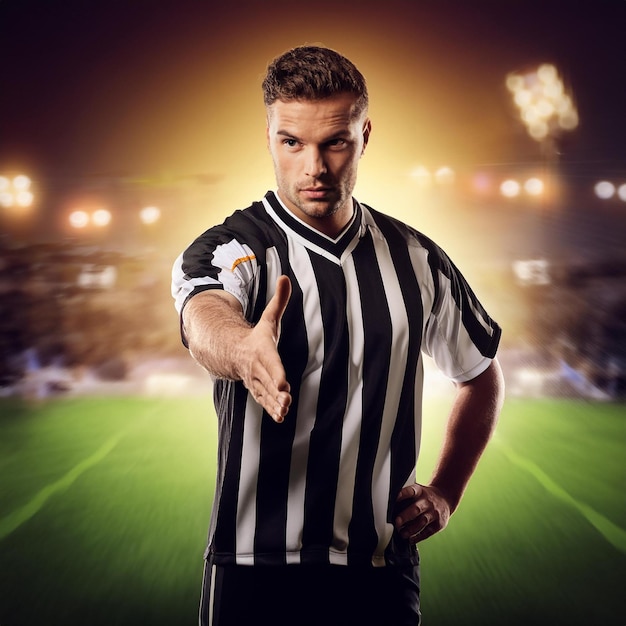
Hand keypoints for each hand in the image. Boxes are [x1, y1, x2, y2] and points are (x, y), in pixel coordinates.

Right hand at [239, 275, 291, 422]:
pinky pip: (264, 401)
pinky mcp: (258, 390)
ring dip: (274, 405)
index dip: (277, 373)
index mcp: (262, 351)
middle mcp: (257, 368)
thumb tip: (285, 277)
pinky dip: (271, 409)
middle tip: (287, 401)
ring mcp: (256, 381)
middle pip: (268, 382)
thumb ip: (279, 300)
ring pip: (265, 395)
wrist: (232, 351)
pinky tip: (281, 417)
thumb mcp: (269, 318)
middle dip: (276, 392)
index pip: (271, 363)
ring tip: (285, 413)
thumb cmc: (258, 336)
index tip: (284, 384)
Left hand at [394, 483, 451, 542]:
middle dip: (405, 516)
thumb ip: (405, 497)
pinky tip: (411, 539)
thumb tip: (388, 506)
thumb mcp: (417, 491)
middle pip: (416, 508)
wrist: (445, 499)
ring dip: (411, 529)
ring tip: (402, 534)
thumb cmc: (424, 497)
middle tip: (396, 522)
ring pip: (422, 521)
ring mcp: (434, 513)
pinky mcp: (439, 524)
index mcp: (420, 491)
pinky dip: (419, 537)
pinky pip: (428, 531)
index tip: (395, 498)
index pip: (411, 491)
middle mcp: (427, 501)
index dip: (403, 494)